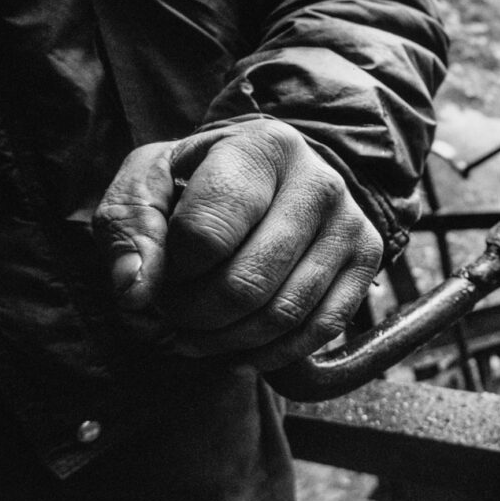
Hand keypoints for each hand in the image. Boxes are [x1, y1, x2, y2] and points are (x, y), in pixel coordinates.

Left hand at [93, 118, 382, 370]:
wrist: (276, 173)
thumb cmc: (205, 179)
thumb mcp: (151, 180)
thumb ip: (130, 227)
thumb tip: (134, 292)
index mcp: (262, 148)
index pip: (206, 235)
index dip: (170, 274)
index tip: (160, 276)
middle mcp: (319, 182)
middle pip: (246, 283)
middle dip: (195, 316)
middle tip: (174, 315)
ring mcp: (350, 222)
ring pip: (283, 314)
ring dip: (228, 342)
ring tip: (198, 335)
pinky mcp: (368, 257)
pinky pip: (323, 328)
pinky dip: (274, 353)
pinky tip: (241, 349)